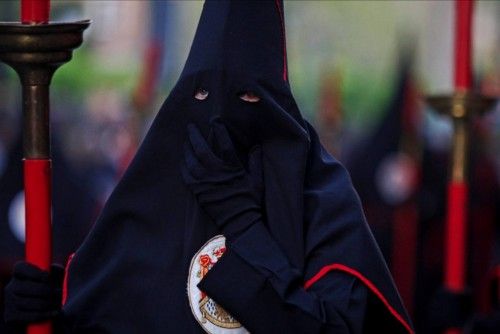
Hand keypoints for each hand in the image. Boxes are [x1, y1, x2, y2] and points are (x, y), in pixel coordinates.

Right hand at [4, 262, 63, 323]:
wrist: (43, 310)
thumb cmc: (51, 287)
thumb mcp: (55, 276)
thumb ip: (55, 271)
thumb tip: (53, 270)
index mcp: (19, 273)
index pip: (21, 268)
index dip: (36, 273)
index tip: (48, 278)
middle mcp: (11, 286)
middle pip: (29, 287)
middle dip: (47, 291)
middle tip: (59, 292)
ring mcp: (9, 302)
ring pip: (30, 303)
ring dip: (48, 303)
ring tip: (57, 303)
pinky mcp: (10, 316)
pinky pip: (31, 316)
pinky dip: (45, 314)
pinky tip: (55, 312)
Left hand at [181, 121, 262, 237]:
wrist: (240, 223)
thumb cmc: (251, 202)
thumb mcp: (258, 181)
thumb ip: (256, 162)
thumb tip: (257, 145)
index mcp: (232, 168)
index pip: (225, 144)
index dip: (219, 130)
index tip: (215, 120)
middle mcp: (217, 174)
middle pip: (202, 150)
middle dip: (195, 136)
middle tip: (190, 126)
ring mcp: (205, 184)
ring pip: (192, 162)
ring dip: (187, 149)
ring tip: (185, 141)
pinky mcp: (199, 193)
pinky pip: (187, 176)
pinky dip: (184, 166)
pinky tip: (183, 160)